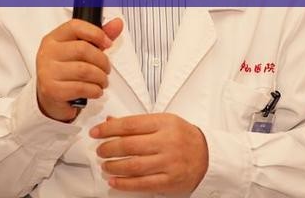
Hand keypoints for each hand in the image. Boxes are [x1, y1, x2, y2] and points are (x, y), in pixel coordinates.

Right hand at [36, 18, 122, 121]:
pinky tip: (95, 90)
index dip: (96, 33)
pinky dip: (94, 90)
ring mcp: (48, 71)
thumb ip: (98, 36)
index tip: (108, 42)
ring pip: (84, 70)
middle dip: (102, 61)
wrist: (49, 96)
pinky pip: (81, 88)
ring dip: (100, 78)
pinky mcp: (52, 90)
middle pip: (83, 49)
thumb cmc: (65, 69)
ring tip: (102, 81)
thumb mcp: (80, 49)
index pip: (75, 26)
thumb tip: (117, 24)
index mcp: (54, 38)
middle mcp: (48, 52)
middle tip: (106, 69)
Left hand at [90, 113, 207, 193]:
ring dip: (114, 166)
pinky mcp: (170, 181)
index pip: (130, 124)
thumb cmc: (182, 136)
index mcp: (164, 123)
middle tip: (99, 150)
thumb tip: (110, 121)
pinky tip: (114, 181)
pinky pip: (143, 184)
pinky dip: (125, 184)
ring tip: (105, 165)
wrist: (208, 155)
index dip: (109, 129)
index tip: (96, 132)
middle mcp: (166, 141)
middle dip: (108, 148)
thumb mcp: (163, 121)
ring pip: (134, 166)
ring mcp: (169, 162)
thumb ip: (137, 123)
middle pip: (129, 145)